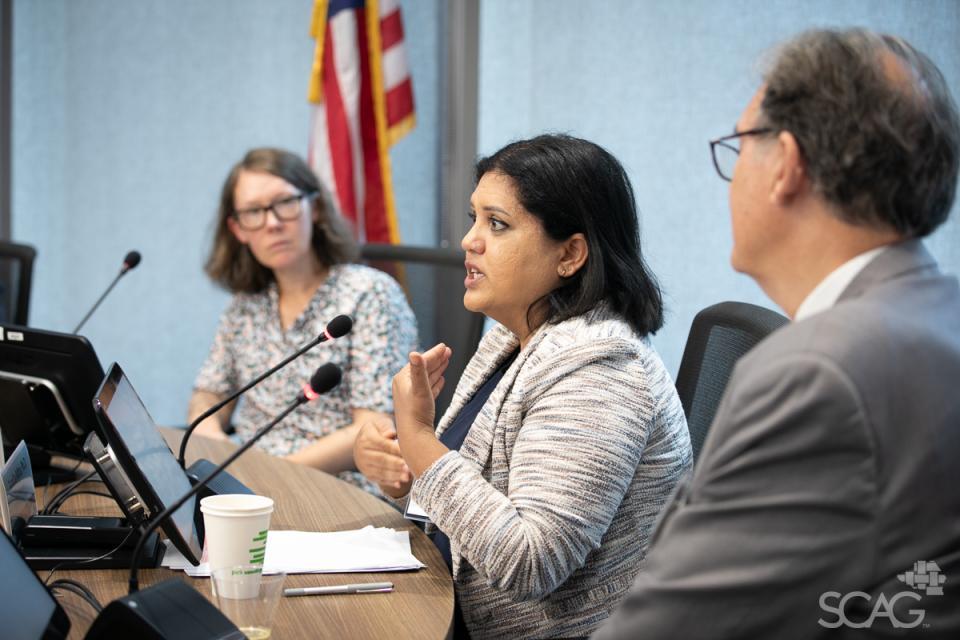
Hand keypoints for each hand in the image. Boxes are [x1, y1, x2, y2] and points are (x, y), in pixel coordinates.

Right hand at [353, 416, 411, 493]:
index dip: (395, 449)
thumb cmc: (378, 429)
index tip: (407, 453)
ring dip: (394, 476)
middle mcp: (361, 453)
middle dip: (395, 465)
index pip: (383, 444)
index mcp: (366, 438)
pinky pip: (378, 479)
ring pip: (380, 471)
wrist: (364, 439)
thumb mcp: (380, 423)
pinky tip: (399, 484)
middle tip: (408, 468)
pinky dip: (389, 482)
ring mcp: (363, 465)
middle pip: (381, 459)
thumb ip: (386, 427)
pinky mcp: (367, 474)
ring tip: (407, 477)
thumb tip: (391, 434)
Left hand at [392, 343, 452, 473]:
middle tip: (448, 351)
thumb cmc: (416, 412)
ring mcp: (410, 395)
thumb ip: (418, 369)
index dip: (433, 354)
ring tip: (446, 361)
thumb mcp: (419, 388)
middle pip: (423, 368)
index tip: (444, 347)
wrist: (414, 436)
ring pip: (426, 378)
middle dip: (436, 359)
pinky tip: (442, 380)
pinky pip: (428, 389)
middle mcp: (404, 385)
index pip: (420, 361)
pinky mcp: (417, 404)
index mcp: (402, 378)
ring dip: (437, 369)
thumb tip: (414, 353)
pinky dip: (435, 382)